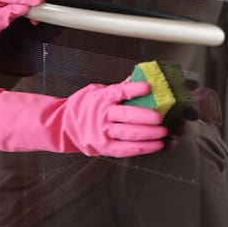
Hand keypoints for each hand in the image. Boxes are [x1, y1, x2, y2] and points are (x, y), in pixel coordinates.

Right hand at [0, 81, 167, 157]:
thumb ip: (118, 88)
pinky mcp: (105, 147)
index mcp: (102, 98)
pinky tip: (156, 145)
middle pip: (126, 116)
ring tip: (163, 132)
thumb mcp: (97, 91)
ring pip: (128, 134)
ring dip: (148, 134)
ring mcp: (103, 132)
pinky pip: (126, 149)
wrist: (64, 125)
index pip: (119, 92)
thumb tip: (140, 78)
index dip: (134, 89)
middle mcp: (103, 115)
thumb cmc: (84, 106)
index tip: (147, 87)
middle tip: (160, 117)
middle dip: (146, 117)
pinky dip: (143, 148)